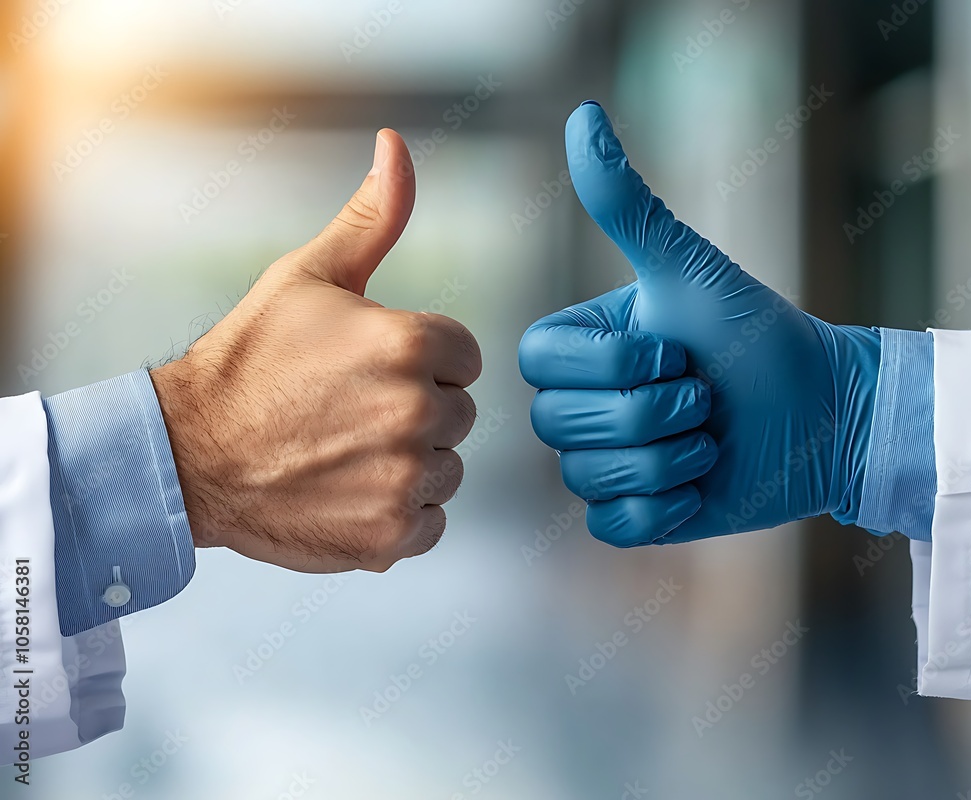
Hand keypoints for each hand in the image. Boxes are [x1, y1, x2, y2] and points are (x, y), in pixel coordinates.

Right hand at [151, 130, 481, 572]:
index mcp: (409, 344)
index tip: (373, 368)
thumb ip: (371, 218)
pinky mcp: (389, 534)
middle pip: (459, 413)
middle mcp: (416, 412)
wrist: (187, 454)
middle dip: (418, 410)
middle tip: (352, 411)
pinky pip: (431, 523)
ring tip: (347, 451)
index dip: (424, 361)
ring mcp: (403, 478)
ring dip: (411, 463)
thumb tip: (396, 147)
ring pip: (447, 469)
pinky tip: (350, 491)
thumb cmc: (246, 363)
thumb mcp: (307, 276)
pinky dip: (399, 513)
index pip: (465, 357)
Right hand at [518, 103, 879, 546]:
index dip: (610, 366)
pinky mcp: (631, 512)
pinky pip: (614, 524)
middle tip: (706, 394)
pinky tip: (702, 481)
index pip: (540, 366)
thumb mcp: (687, 269)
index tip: (674, 349)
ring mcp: (602, 461)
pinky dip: (667, 506)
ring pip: (591, 477)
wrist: (823, 411)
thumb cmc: (757, 333)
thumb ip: (627, 205)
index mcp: (580, 347)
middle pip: (561, 426)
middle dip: (654, 412)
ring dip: (672, 457)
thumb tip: (582, 117)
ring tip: (713, 435)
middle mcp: (580, 403)